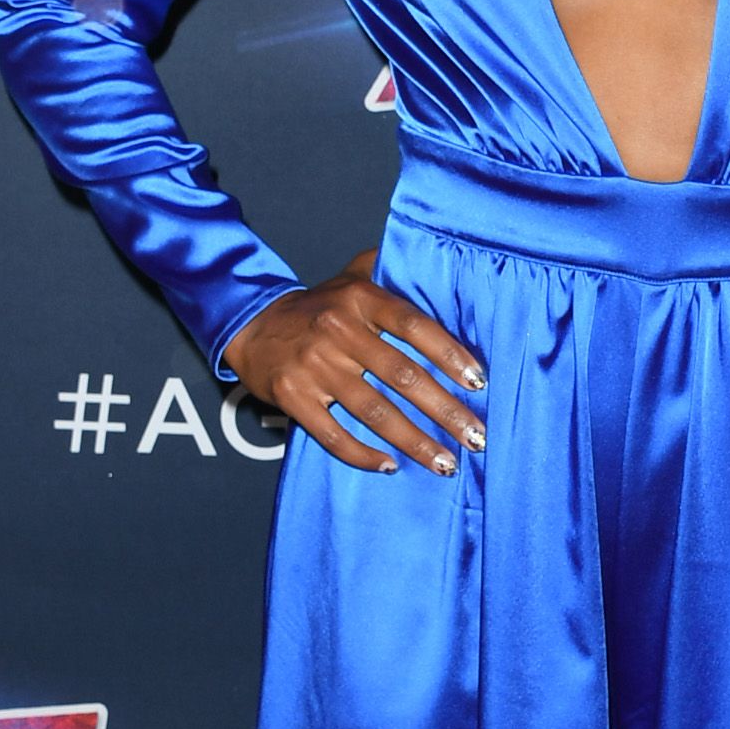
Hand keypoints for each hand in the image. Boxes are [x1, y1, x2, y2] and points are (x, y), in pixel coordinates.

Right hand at [225, 252, 485, 475]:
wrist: (250, 323)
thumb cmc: (317, 306)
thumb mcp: (351, 276)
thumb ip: (391, 269)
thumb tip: (438, 262)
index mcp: (360, 299)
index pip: (415, 326)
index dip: (450, 355)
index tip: (479, 383)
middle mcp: (339, 331)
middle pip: (403, 376)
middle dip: (445, 411)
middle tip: (476, 438)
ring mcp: (314, 367)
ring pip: (375, 411)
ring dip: (415, 442)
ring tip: (446, 463)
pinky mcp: (293, 397)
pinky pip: (333, 434)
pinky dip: (363, 454)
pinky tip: (391, 466)